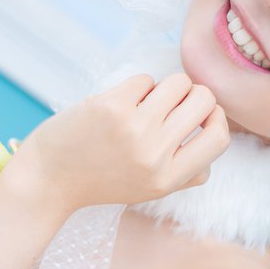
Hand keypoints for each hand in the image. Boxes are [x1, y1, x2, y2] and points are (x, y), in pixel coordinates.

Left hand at [8, 73, 229, 210]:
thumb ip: (186, 171)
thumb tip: (213, 133)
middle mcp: (155, 155)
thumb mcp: (150, 189)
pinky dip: (137, 86)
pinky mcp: (112, 106)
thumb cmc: (102, 180)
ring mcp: (134, 128)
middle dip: (193, 95)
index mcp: (169, 179)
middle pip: (204, 101)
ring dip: (166, 86)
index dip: (216, 118)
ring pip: (178, 83)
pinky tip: (121, 102)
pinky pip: (145, 79)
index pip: (219, 137)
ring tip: (147, 101)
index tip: (201, 115)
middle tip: (171, 104)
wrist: (50, 179)